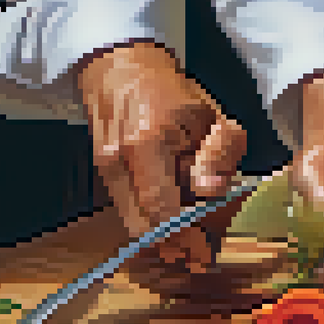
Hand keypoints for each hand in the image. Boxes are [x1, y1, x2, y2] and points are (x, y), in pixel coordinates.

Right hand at [77, 41, 246, 295]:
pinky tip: (174, 212)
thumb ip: (220, 152)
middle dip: (176, 242)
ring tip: (191, 226)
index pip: (163, 210)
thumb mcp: (211, 115)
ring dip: (165, 234)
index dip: (186, 236)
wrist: (120, 72)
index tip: (206, 250)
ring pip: (136, 226)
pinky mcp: (102, 178)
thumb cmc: (173, 94)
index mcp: (147, 142)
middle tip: (203, 246)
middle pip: (145, 228)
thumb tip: (210, 190)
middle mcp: (117, 161)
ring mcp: (104, 171)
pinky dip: (153, 222)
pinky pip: (130, 214)